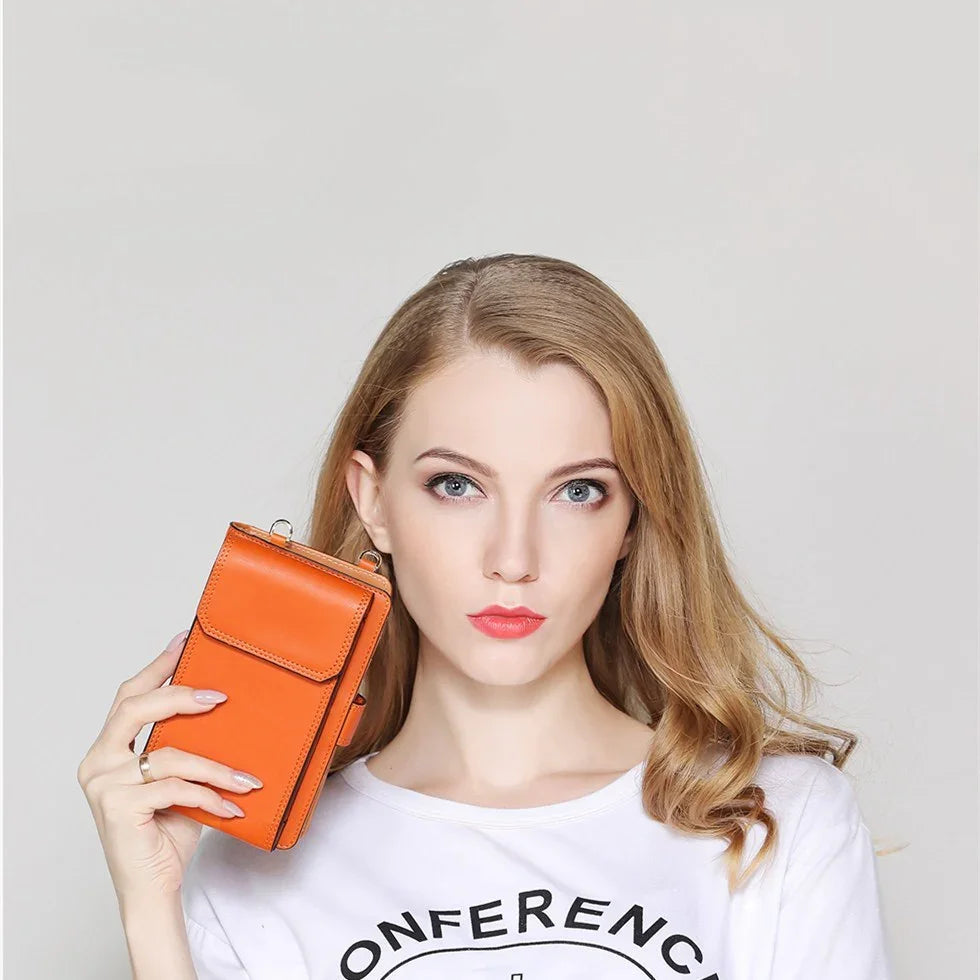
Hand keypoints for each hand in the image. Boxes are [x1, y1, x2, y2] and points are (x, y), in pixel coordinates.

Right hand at [76, 630, 262, 904]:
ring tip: (245, 779)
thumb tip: (227, 707)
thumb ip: (189, 745)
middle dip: (181, 695)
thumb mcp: (181, 778)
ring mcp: (104, 785)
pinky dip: (209, 795)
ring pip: (169, 754)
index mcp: (109, 748)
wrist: (154, 887)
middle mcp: (98, 762)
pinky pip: (174, 788)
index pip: (131, 694)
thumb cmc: (168, 830)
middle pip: (136, 707)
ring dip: (216, 766)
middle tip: (221, 696)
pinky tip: (231, 807)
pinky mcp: (118, 808)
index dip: (159, 665)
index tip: (186, 638)